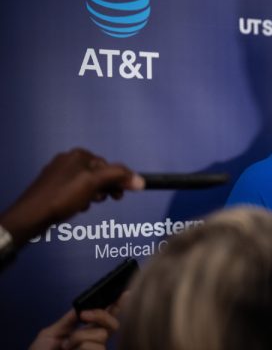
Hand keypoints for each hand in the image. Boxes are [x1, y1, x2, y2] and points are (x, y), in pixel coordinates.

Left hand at [1, 148, 144, 244]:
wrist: (32, 215)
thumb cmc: (64, 196)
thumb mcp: (94, 183)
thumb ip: (118, 177)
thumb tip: (141, 180)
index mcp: (79, 154)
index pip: (109, 165)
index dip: (117, 181)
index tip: (120, 196)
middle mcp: (68, 159)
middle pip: (98, 174)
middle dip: (104, 188)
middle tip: (106, 200)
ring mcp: (58, 173)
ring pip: (87, 183)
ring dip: (93, 195)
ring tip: (86, 205)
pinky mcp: (52, 186)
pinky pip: (75, 190)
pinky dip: (80, 198)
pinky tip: (76, 207)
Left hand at [29, 308, 118, 349]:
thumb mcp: (51, 334)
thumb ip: (69, 320)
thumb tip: (83, 306)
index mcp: (86, 334)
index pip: (107, 318)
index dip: (118, 306)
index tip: (125, 294)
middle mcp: (95, 343)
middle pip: (112, 324)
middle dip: (100, 315)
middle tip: (83, 316)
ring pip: (101, 335)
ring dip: (79, 337)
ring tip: (65, 347)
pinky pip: (94, 346)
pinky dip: (79, 346)